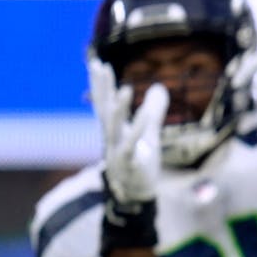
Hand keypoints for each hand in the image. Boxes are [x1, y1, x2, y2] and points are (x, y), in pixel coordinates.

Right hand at [89, 59, 165, 204]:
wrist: (136, 192)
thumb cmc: (140, 161)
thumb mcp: (150, 133)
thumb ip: (154, 110)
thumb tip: (159, 87)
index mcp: (115, 129)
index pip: (105, 103)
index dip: (100, 84)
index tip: (97, 63)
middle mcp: (112, 137)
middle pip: (105, 110)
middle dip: (102, 89)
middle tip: (100, 67)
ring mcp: (117, 150)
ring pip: (115, 127)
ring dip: (119, 108)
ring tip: (124, 88)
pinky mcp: (129, 164)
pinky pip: (132, 146)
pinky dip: (138, 131)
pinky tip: (146, 116)